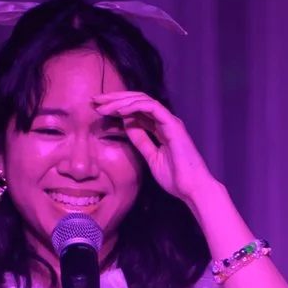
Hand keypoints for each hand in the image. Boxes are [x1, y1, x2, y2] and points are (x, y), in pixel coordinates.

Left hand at [95, 91, 219, 208]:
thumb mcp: (151, 157)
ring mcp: (170, 121)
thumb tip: (126, 125)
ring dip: (121, 101)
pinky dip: (134, 106)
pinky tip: (118, 110)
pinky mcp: (173, 124)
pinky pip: (151, 108)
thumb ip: (141, 140)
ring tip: (102, 105)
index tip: (98, 110)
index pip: (136, 111)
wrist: (192, 189)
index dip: (117, 108)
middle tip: (95, 100)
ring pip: (143, 100)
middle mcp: (166, 121)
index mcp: (161, 128)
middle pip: (137, 101)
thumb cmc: (175, 178)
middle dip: (115, 99)